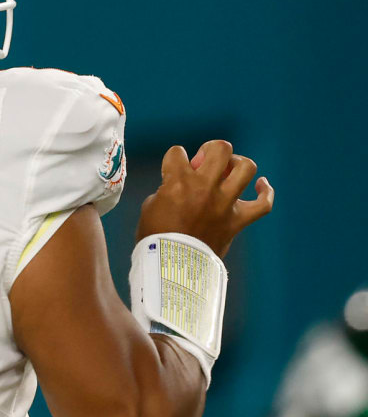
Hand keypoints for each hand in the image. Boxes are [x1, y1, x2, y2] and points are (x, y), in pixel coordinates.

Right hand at [135, 140, 273, 257]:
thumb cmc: (154, 237)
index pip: (177, 152)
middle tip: (203, 164)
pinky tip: (261, 185)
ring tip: (228, 171)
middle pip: (220, 149)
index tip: (172, 171)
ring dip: (237, 165)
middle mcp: (205, 188)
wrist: (170, 267)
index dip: (174, 159)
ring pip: (246, 168)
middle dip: (211, 150)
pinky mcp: (237, 221)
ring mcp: (224, 204)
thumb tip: (180, 185)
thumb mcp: (150, 206)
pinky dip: (265, 192)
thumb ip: (167, 188)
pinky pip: (263, 204)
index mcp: (178, 182)